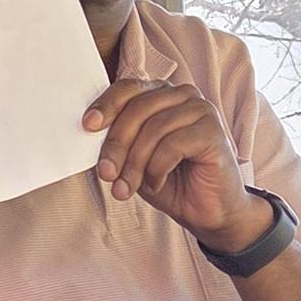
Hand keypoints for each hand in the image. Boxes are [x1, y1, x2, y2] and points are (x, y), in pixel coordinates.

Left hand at [84, 78, 270, 254]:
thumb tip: (89, 132)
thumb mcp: (134, 160)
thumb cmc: (171, 181)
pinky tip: (157, 182)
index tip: (88, 126)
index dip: (106, 105)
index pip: (129, 89)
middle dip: (116, 144)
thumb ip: (118, 141)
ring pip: (154, 128)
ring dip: (135, 163)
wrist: (207, 212)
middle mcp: (182, 96)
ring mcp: (201, 110)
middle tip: (106, 173)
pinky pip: (173, 144)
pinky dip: (157, 168)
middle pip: (138, 109)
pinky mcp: (213, 131)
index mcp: (161, 96)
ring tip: (126, 187)